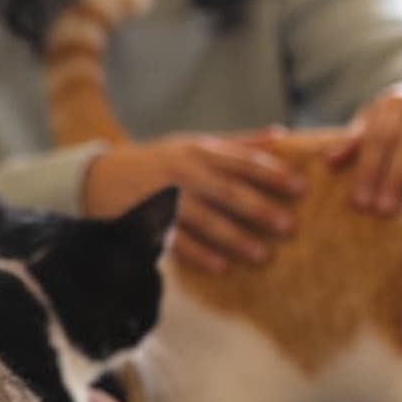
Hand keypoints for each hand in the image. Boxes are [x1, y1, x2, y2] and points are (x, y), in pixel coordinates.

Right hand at [84, 129, 305, 274]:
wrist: (101, 177)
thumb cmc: (160, 161)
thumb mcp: (195, 144)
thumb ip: (239, 143)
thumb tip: (283, 135)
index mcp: (200, 151)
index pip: (242, 160)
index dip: (272, 173)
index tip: (300, 187)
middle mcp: (184, 172)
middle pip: (227, 190)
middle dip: (258, 208)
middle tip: (288, 226)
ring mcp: (165, 197)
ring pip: (204, 218)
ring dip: (234, 237)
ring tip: (262, 255)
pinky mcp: (149, 221)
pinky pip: (177, 241)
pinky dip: (199, 254)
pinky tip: (221, 267)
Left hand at [328, 74, 401, 213]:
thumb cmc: (401, 115)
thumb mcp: (376, 119)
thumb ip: (355, 140)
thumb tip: (330, 162)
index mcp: (391, 105)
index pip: (376, 139)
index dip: (366, 169)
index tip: (358, 199)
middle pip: (398, 142)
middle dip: (386, 178)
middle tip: (377, 208)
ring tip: (397, 202)